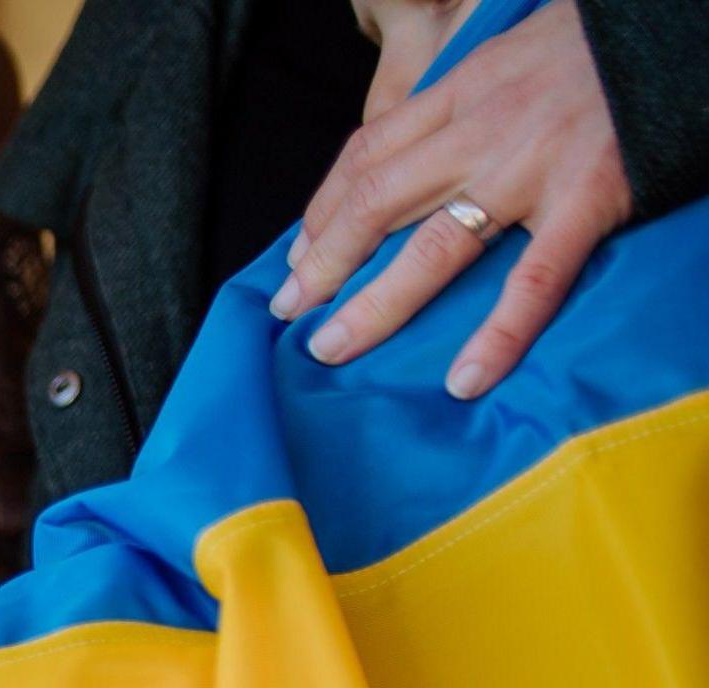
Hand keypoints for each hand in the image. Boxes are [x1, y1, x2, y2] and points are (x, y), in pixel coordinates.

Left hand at [272, 1, 632, 397]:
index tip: (299, 255)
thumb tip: (413, 159)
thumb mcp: (508, 59)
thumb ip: (461, 106)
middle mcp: (482, 131)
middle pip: (378, 203)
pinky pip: (535, 277)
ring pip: (435, 246)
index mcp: (461, 93)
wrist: (671, 33)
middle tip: (289, 310)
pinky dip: (498, 334)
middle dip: (326, 263)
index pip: (367, 154)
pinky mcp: (587, 198)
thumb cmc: (593, 50)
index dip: (324, 209)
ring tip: (332, 349)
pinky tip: (465, 380)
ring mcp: (531, 168)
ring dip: (376, 304)